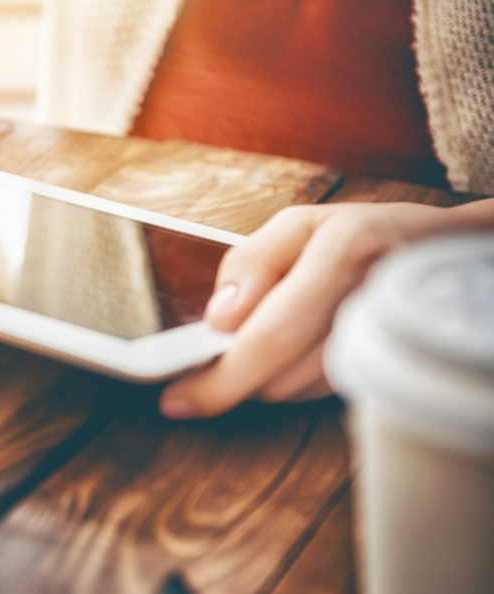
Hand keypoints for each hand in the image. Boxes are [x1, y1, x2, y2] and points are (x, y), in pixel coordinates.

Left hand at [159, 201, 457, 418]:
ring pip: (298, 391)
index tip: (177, 400)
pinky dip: (301, 377)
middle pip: (280, 376)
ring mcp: (391, 342)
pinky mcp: (395, 372)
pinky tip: (310, 346)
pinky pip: (323, 395)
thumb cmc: (362, 235)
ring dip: (272, 372)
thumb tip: (219, 319)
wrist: (448, 254)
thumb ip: (250, 263)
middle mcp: (372, 299)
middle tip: (221, 353)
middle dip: (239, 370)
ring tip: (286, 329)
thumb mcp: (298, 225)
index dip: (219, 378)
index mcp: (345, 252)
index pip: (270, 337)